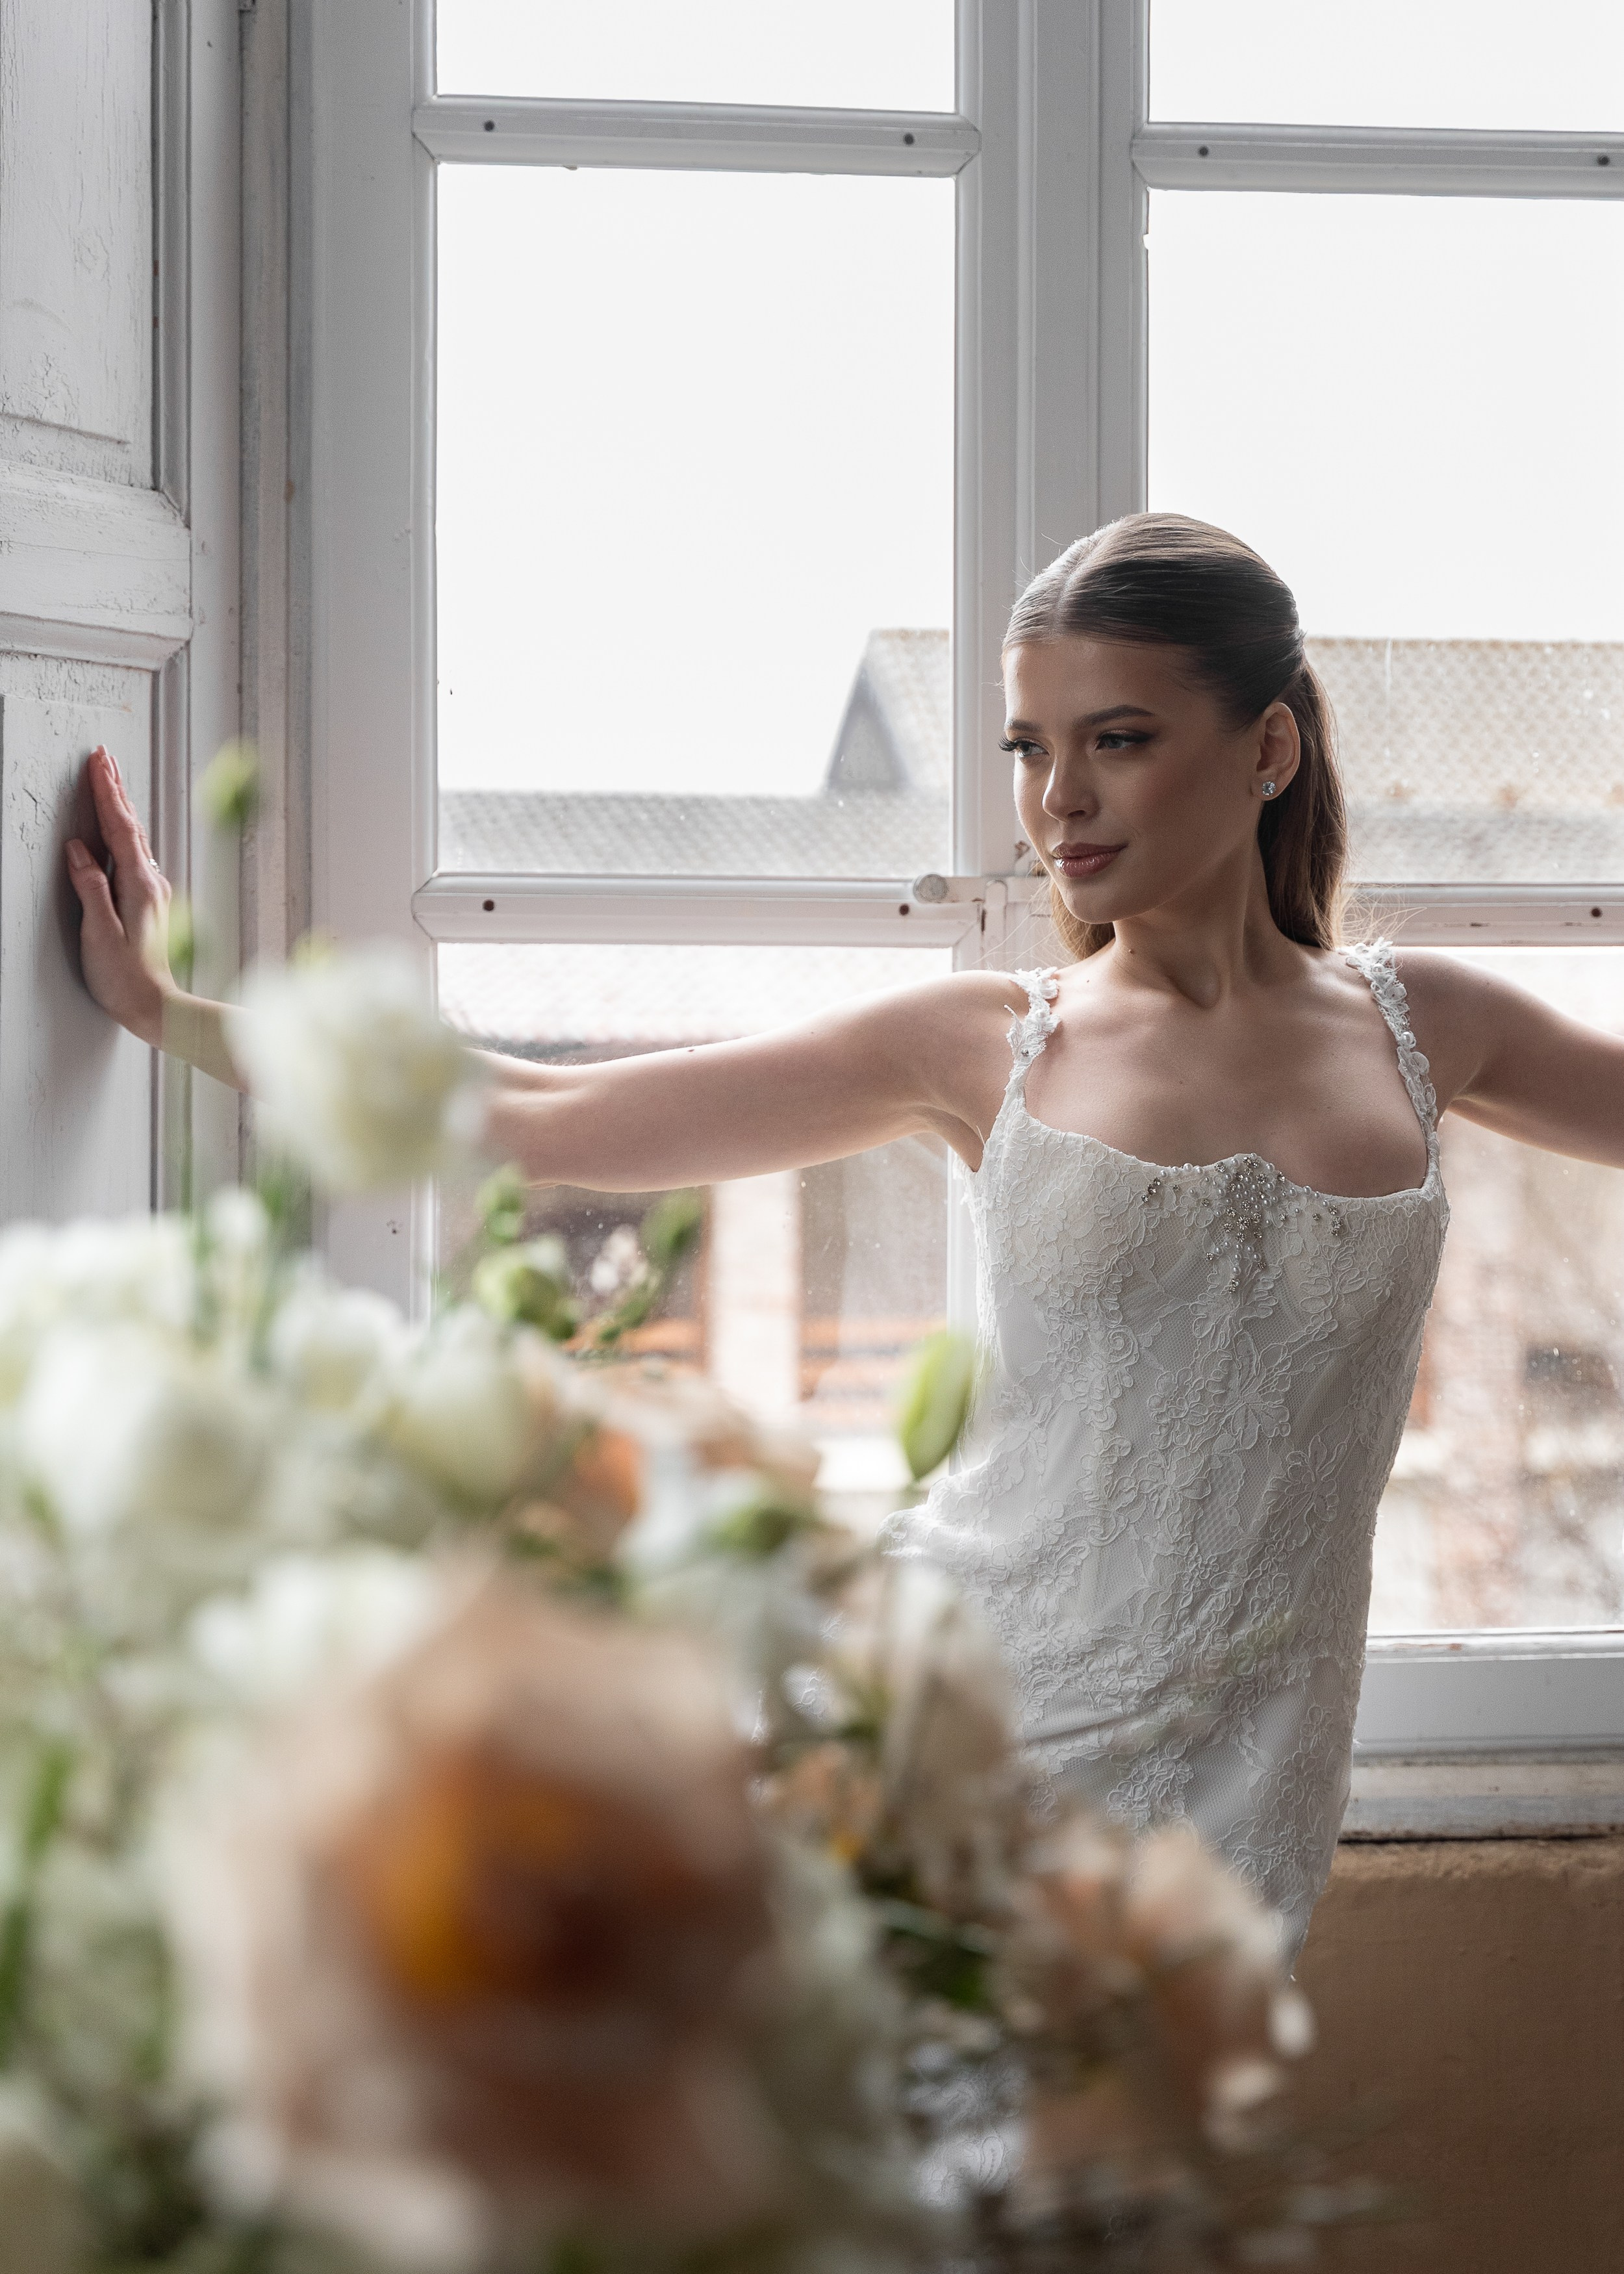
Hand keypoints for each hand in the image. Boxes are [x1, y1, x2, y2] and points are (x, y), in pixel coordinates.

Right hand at [65, 747, 176, 1047]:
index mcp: (138, 885)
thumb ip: (90, 889)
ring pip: (134, 839)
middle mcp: (151, 883)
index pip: (119, 828)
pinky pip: (134, 856)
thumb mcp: (100, 934)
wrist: (158, 1009)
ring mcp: (152, 892)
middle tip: (102, 757)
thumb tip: (77, 850)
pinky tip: (121, 832)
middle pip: (130, 826)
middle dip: (115, 789)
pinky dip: (124, 833)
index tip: (97, 762)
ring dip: (121, 808)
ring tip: (111, 781)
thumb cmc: (126, 979)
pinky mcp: (148, 904)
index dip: (106, 792)